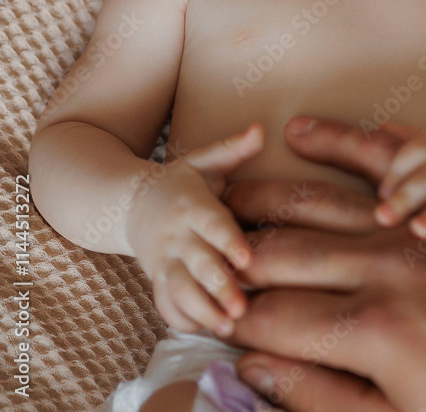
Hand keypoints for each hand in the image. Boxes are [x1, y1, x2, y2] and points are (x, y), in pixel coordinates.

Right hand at [125, 123, 264, 335]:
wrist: (132, 204)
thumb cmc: (180, 182)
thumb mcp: (203, 161)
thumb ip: (233, 148)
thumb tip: (262, 128)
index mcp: (192, 205)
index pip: (211, 224)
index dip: (228, 242)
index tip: (247, 259)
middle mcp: (177, 236)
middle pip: (197, 264)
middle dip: (219, 288)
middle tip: (242, 308)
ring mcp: (164, 261)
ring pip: (179, 291)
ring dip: (202, 311)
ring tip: (229, 327)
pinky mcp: (156, 280)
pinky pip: (164, 305)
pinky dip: (182, 320)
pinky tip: (206, 330)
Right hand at [222, 118, 425, 411]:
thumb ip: (323, 399)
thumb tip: (254, 366)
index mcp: (370, 332)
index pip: (272, 317)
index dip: (230, 317)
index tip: (205, 313)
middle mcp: (381, 269)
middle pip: (282, 252)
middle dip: (232, 252)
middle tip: (200, 247)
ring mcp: (410, 230)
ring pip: (318, 200)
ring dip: (264, 194)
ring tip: (226, 189)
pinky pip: (384, 160)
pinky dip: (340, 142)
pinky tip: (301, 130)